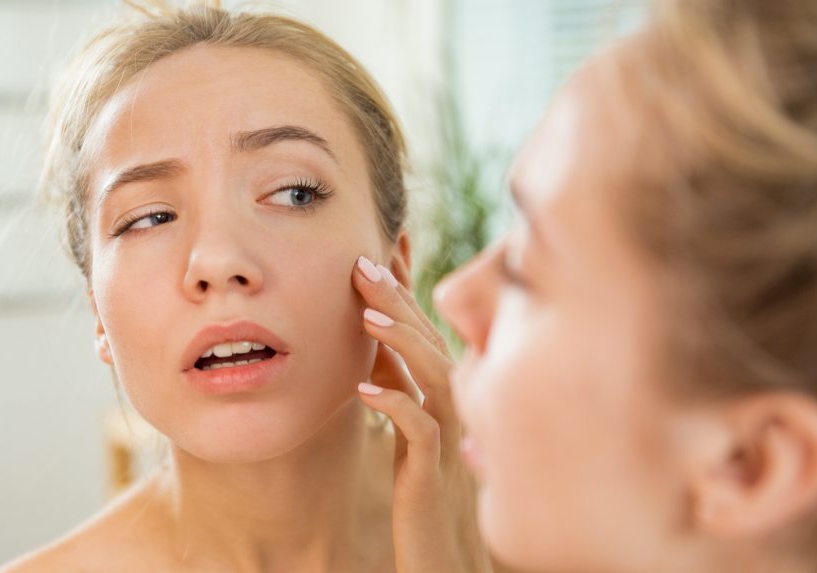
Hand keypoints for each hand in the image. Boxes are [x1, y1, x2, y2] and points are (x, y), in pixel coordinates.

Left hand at [352, 256, 492, 572]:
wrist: (446, 557)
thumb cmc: (425, 489)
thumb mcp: (408, 426)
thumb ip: (398, 382)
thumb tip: (374, 340)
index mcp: (445, 392)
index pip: (424, 327)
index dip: (404, 287)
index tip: (384, 246)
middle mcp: (455, 406)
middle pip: (429, 339)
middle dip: (397, 298)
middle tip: (361, 261)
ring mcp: (450, 436)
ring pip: (432, 376)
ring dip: (400, 341)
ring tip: (365, 314)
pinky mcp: (435, 472)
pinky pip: (419, 432)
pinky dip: (393, 405)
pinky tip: (364, 389)